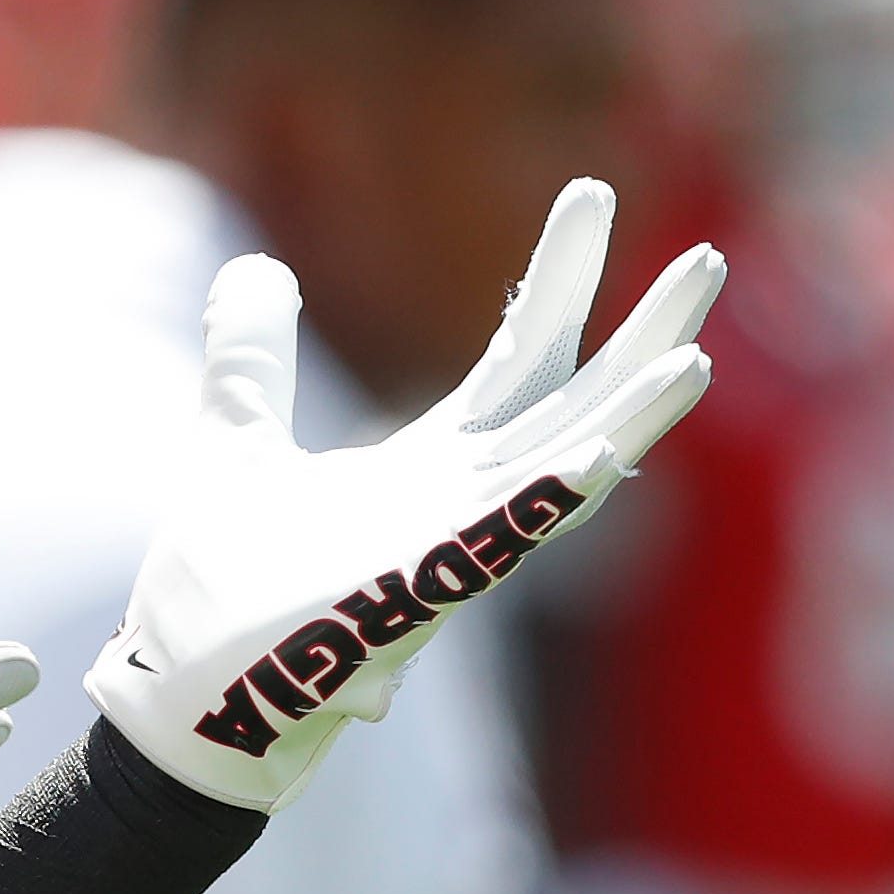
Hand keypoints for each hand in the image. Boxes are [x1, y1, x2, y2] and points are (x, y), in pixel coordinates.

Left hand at [87, 179, 720, 810]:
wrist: (186, 699)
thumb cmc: (223, 593)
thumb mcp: (236, 441)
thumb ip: (254, 360)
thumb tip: (257, 270)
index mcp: (432, 468)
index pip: (519, 360)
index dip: (559, 282)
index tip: (594, 194)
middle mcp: (462, 507)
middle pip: (572, 403)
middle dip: (642, 337)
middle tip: (707, 259)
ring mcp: (447, 554)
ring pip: (563, 476)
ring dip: (630, 422)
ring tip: (697, 359)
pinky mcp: (409, 598)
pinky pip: (496, 544)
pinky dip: (549, 500)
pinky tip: (600, 454)